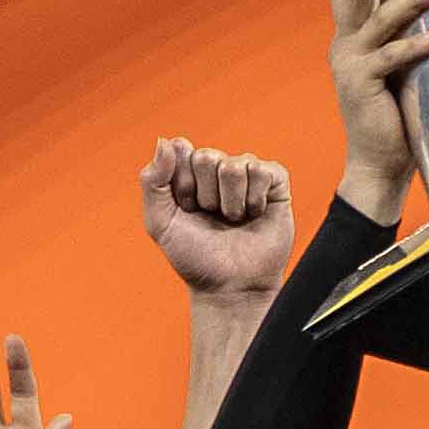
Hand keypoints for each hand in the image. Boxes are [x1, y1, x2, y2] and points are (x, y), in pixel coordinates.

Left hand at [138, 138, 295, 303]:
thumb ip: (153, 180)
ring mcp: (247, 174)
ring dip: (230, 203)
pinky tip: (254, 214)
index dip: (182, 184)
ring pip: (234, 166)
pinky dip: (254, 200)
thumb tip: (165, 141)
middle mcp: (218, 169)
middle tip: (211, 217)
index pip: (181, 150)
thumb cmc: (195, 257)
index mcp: (189, 173)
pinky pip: (261, 171)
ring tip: (233, 220)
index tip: (186, 209)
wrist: (230, 287)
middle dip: (205, 194)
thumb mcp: (159, 221)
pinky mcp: (275, 182)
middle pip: (207, 157)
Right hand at [321, 0, 428, 213]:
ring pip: (380, 21)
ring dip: (411, 0)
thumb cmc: (391, 112)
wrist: (377, 163)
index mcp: (348, 37)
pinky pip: (393, 58)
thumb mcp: (394, 64)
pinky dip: (417, 46)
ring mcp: (351, 65)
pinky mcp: (364, 87)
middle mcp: (344, 45)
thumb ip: (397, 31)